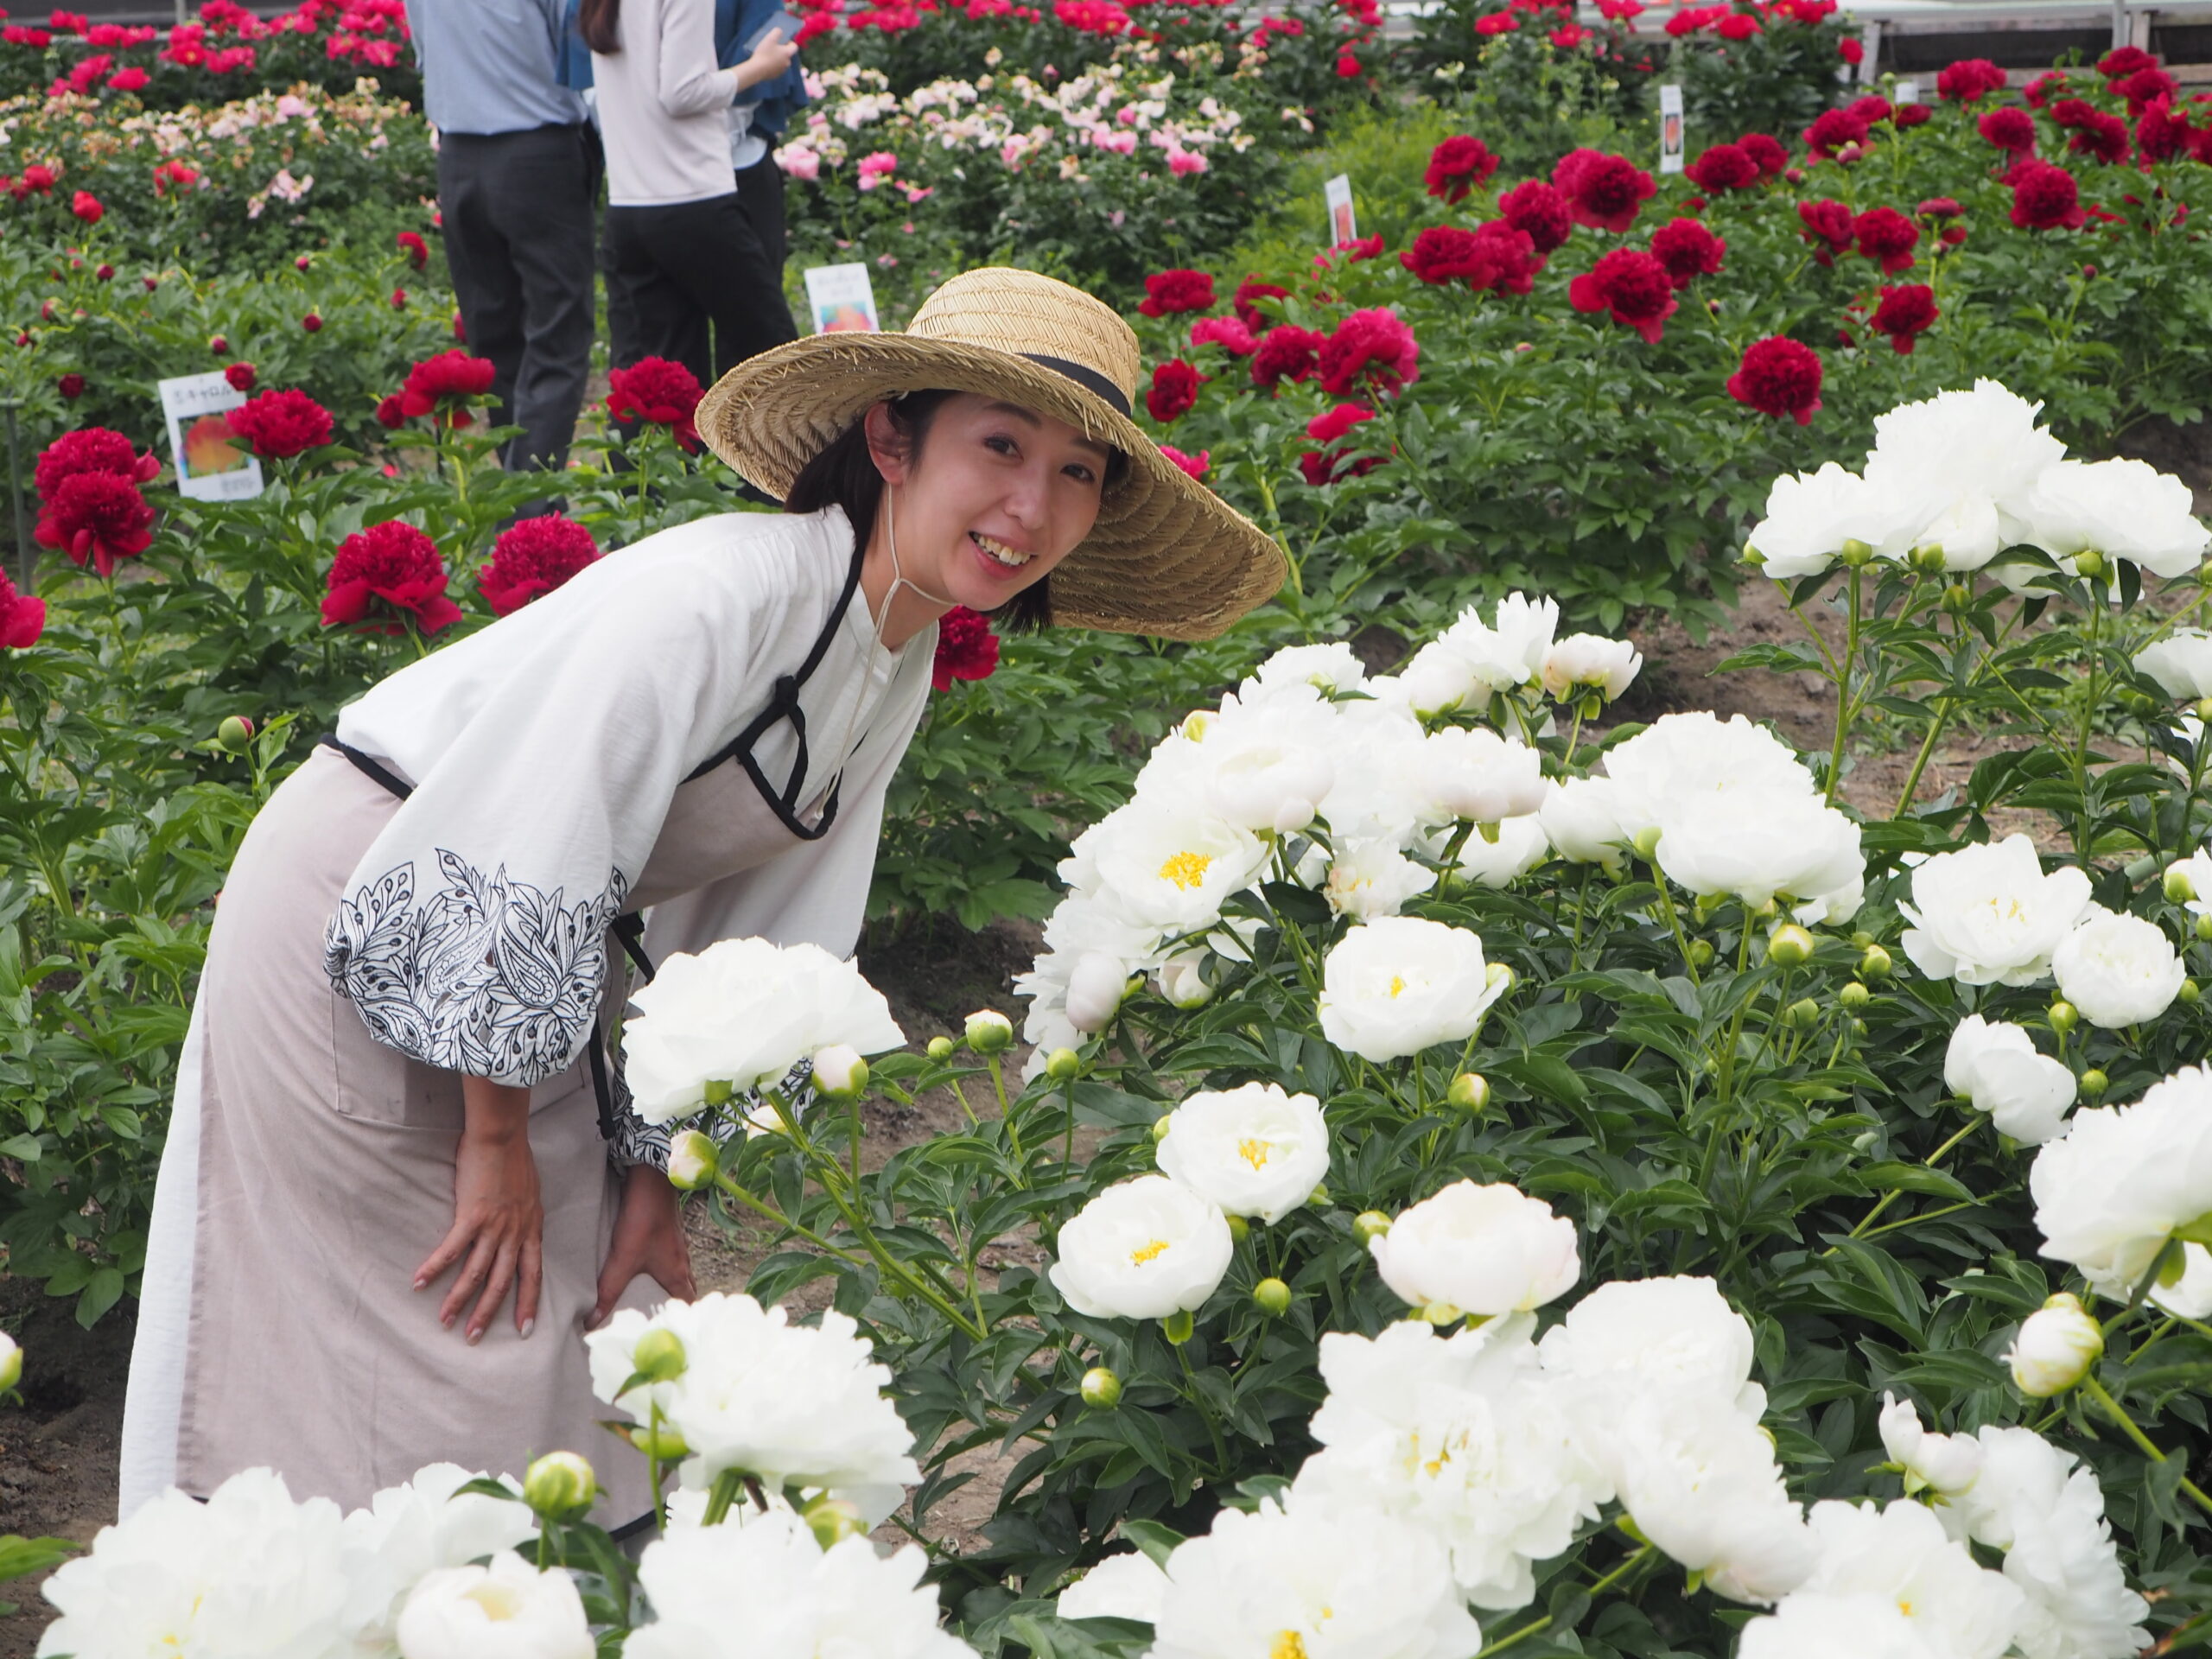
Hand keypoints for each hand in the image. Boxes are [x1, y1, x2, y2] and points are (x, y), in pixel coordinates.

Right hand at [415, 1122, 543, 1343]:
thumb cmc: (515, 1159)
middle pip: (502, 1283)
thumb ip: (524, 1216)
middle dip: (488, 1313)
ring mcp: (494, 1226)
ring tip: (444, 1321)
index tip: (526, 1330)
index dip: (529, 1303)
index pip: (533, 1274)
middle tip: (474, 1338)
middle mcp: (515, 1233)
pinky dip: (434, 1268)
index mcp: (531, 1229)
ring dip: (458, 1300)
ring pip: (476, 1273)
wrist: (502, 1137)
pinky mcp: (472, 1216)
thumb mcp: (530, 1195)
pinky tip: (419, 1283)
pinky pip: (451, 1249)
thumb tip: (517, 1227)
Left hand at [590, 1165, 696, 1327]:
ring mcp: (678, 1245)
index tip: (676, 1332)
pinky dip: (666, 1267)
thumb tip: (592, 1323)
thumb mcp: (623, 1260)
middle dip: (678, 1304)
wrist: (653, 1182)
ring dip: (672, 1285)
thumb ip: (608, 1291)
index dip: (683, 1319)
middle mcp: (682, 1261)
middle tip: (664, 1318)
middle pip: (686, 1289)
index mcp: (676, 1274)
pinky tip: (650, 1265)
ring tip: (655, 1296)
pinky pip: (673, 1257)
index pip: (687, 1304)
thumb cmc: (643, 1223)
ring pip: (680, 1272)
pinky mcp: (670, 1231)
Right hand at [737, 28, 796, 87]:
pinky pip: (776, 68)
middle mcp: (787, 63)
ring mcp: (782, 70)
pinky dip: (772, 65)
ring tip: (767, 55)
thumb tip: (780, 31)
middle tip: (772, 47)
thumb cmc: (764, 53)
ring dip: (777, 58)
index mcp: (787, 53)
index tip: (781, 41)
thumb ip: (777, 32)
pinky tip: (765, 62)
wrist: (756, 70)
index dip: (789, 42)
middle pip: (787, 54)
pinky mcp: (776, 76)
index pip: (795, 46)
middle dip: (781, 50)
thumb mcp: (770, 38)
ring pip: (782, 61)